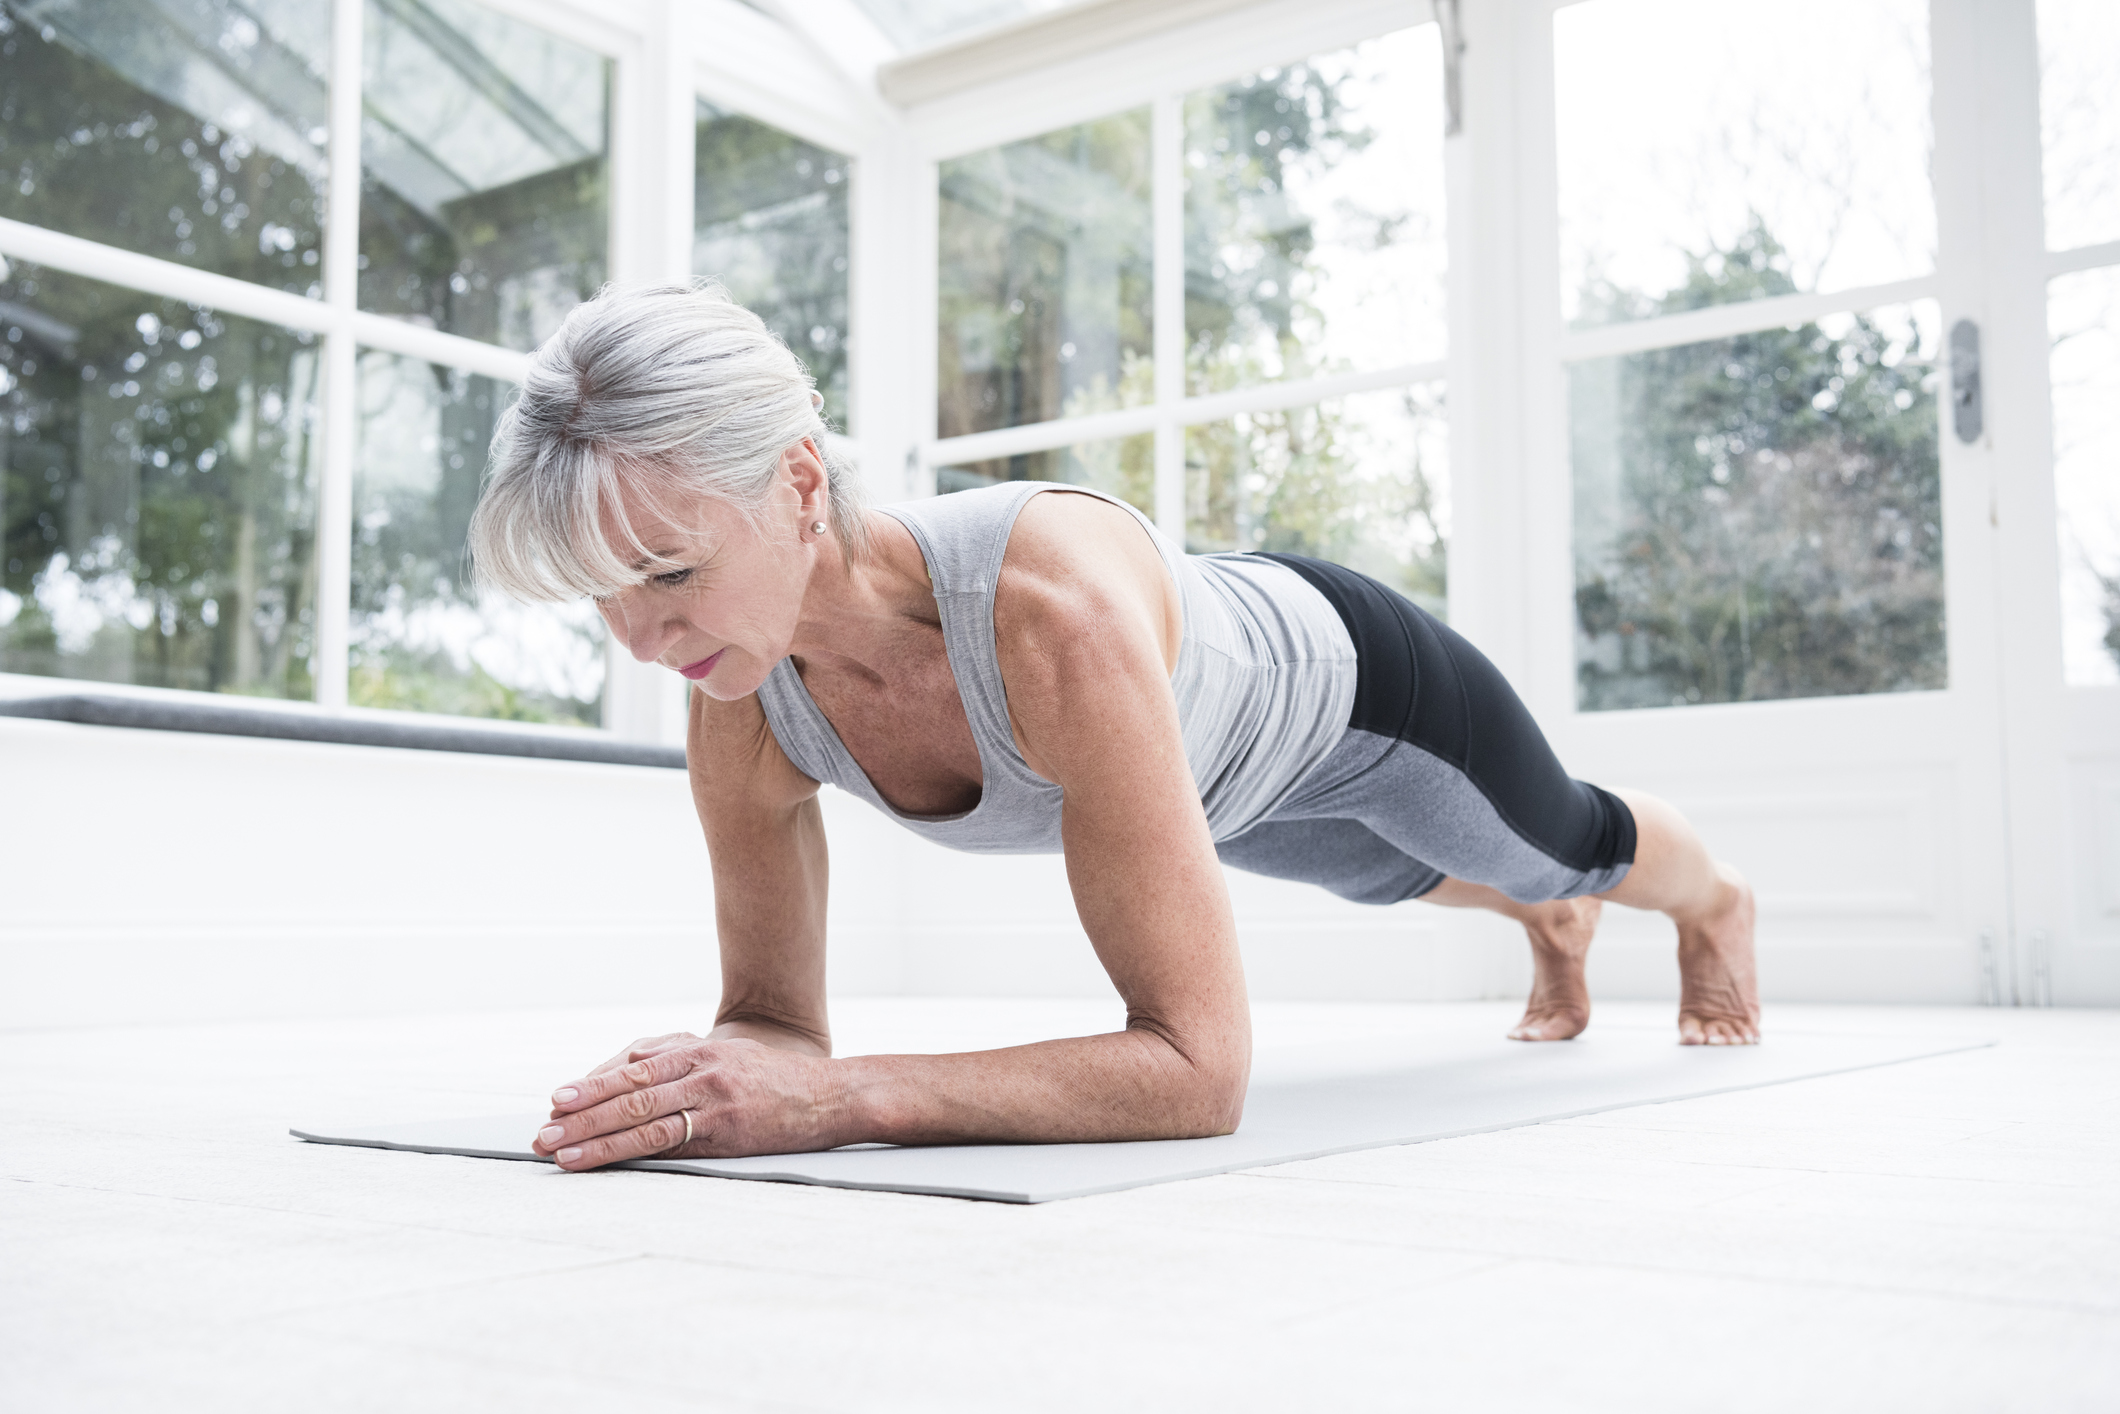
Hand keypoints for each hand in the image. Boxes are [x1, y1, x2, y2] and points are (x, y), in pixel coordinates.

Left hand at [529, 1038, 848, 1170]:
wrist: (831, 1095)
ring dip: (591, 1134)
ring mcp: (712, 1097)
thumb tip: (623, 1076)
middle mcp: (700, 1067)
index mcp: (697, 1049)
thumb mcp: (726, 1058)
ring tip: (556, 1149)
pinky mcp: (725, 1129)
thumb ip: (679, 1063)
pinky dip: (624, 1150)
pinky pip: (665, 1140)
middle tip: (542, 1131)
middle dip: (579, 1112)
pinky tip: (598, 1159)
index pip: (631, 1066)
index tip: (556, 1101)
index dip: (590, 1084)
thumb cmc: (774, 1082)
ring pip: (638, 1114)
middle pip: (626, 1088)